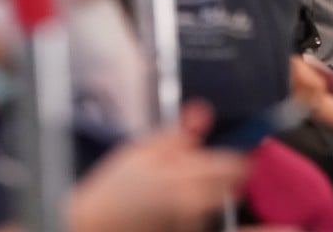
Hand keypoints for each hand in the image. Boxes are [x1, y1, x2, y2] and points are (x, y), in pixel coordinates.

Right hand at [67, 102, 248, 231]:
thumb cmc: (113, 188)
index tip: (235, 147)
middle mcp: (193, 205)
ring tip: (176, 183)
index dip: (240, 153)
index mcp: (184, 179)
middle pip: (232, 185)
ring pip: (217, 200)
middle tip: (200, 164)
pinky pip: (202, 216)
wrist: (93, 226)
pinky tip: (170, 201)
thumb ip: (177, 135)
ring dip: (209, 189)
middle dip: (226, 172)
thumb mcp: (141, 151)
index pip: (234, 165)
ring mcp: (191, 224)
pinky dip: (196, 206)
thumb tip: (203, 111)